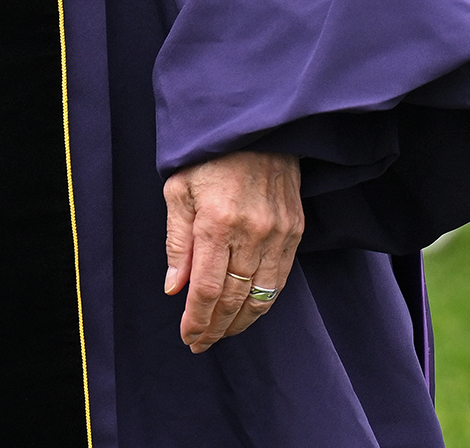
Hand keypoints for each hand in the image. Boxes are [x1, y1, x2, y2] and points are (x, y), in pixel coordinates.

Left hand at [163, 151, 302, 351]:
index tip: (188, 337)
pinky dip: (264, 301)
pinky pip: (280, 278)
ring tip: (222, 332)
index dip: (197, 319)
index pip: (206, 288)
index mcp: (217, 222)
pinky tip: (248, 310)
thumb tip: (174, 288)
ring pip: (261, 295)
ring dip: (240, 321)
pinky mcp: (296, 230)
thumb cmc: (208, 156)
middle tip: (201, 342)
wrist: (256, 126)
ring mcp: (278, 233)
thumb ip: (177, 242)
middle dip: (215, 326)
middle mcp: (252, 232)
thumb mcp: (179, 190)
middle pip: (233, 298)